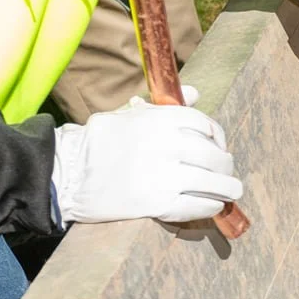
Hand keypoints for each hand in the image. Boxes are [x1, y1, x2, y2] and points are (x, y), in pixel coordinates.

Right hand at [52, 96, 241, 224]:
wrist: (67, 174)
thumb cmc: (98, 142)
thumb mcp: (129, 114)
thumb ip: (165, 107)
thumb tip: (196, 92)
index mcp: (160, 119)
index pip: (206, 125)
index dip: (218, 137)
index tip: (218, 145)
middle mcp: (167, 144)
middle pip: (214, 155)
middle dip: (225, 165)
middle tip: (226, 172)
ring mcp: (164, 175)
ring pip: (213, 182)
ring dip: (227, 189)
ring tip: (231, 192)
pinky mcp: (158, 203)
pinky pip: (198, 205)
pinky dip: (211, 206)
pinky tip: (212, 205)